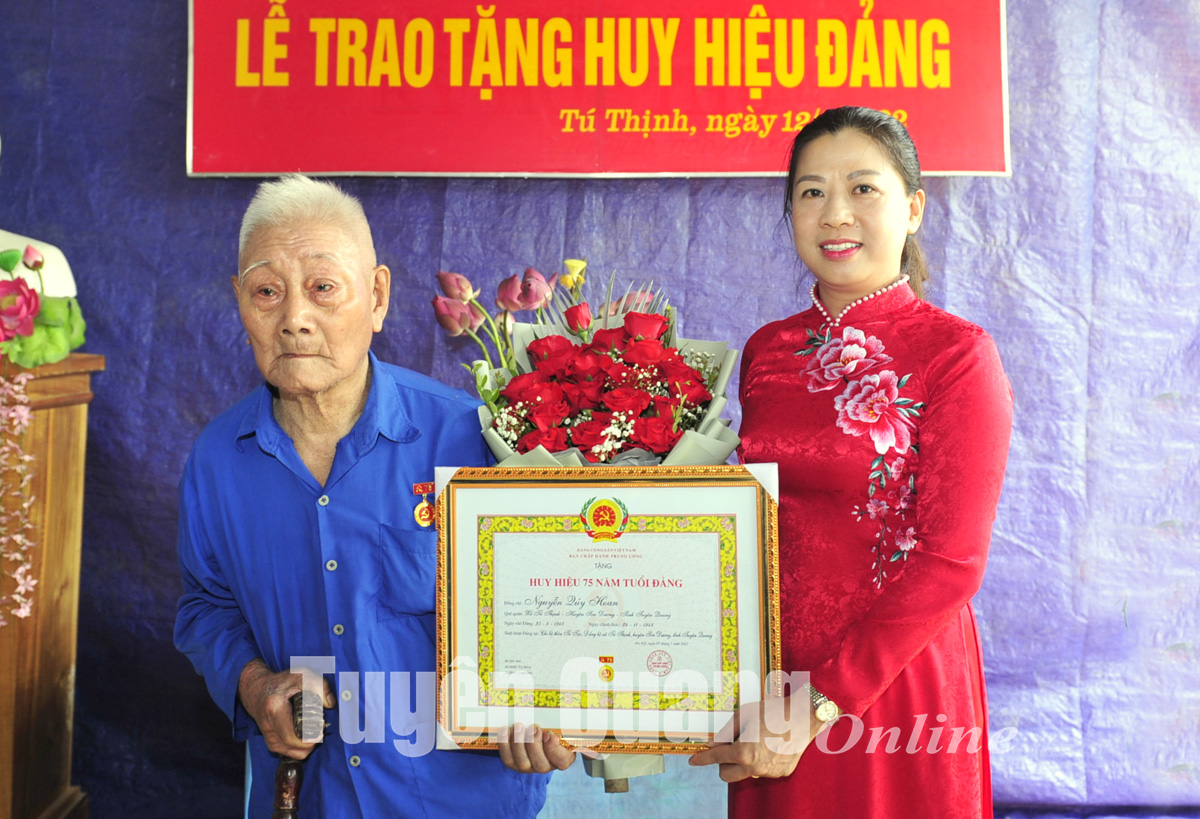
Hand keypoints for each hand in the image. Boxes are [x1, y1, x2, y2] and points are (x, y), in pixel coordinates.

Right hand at [237, 658, 333, 759]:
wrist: (258, 690)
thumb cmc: (281, 683)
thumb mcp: (302, 675)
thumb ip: (319, 686)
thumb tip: (330, 704)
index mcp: (275, 710)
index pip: (292, 736)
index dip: (310, 738)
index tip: (321, 731)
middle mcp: (269, 727)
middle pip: (296, 747)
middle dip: (312, 741)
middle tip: (320, 729)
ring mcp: (269, 737)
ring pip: (295, 753)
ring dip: (308, 746)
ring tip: (313, 731)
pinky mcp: (271, 743)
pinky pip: (290, 753)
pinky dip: (301, 748)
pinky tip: (305, 736)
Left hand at [497, 723, 577, 773]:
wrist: (534, 727)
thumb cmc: (553, 723)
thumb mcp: (565, 722)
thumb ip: (571, 721)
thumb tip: (589, 712)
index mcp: (563, 756)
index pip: (562, 761)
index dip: (554, 750)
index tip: (549, 733)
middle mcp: (547, 765)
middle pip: (541, 765)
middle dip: (535, 745)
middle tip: (533, 727)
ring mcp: (529, 766)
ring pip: (523, 763)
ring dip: (519, 744)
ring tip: (519, 726)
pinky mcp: (514, 763)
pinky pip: (508, 759)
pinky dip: (505, 745)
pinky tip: (506, 730)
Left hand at [688, 692, 820, 781]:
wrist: (803, 716)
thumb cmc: (772, 712)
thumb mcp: (743, 715)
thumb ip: (725, 732)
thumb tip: (714, 744)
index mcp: (744, 753)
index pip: (716, 759)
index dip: (701, 759)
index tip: (693, 761)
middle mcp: (755, 767)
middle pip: (727, 775)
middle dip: (723, 764)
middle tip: (728, 747)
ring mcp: (769, 772)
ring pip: (746, 773)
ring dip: (743, 762)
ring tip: (755, 741)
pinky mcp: (781, 773)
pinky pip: (763, 770)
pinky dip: (761, 761)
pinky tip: (770, 744)